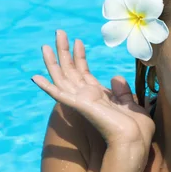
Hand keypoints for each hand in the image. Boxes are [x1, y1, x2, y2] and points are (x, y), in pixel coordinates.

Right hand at [32, 30, 154, 157]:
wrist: (135, 140)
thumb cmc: (136, 128)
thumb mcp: (131, 103)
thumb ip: (122, 91)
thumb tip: (115, 77)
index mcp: (98, 96)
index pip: (84, 72)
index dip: (79, 56)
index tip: (78, 41)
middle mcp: (86, 97)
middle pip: (70, 70)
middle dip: (64, 51)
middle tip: (59, 32)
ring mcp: (81, 101)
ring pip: (61, 78)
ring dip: (52, 62)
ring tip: (45, 45)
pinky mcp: (78, 106)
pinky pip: (59, 95)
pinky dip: (46, 86)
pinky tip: (34, 77)